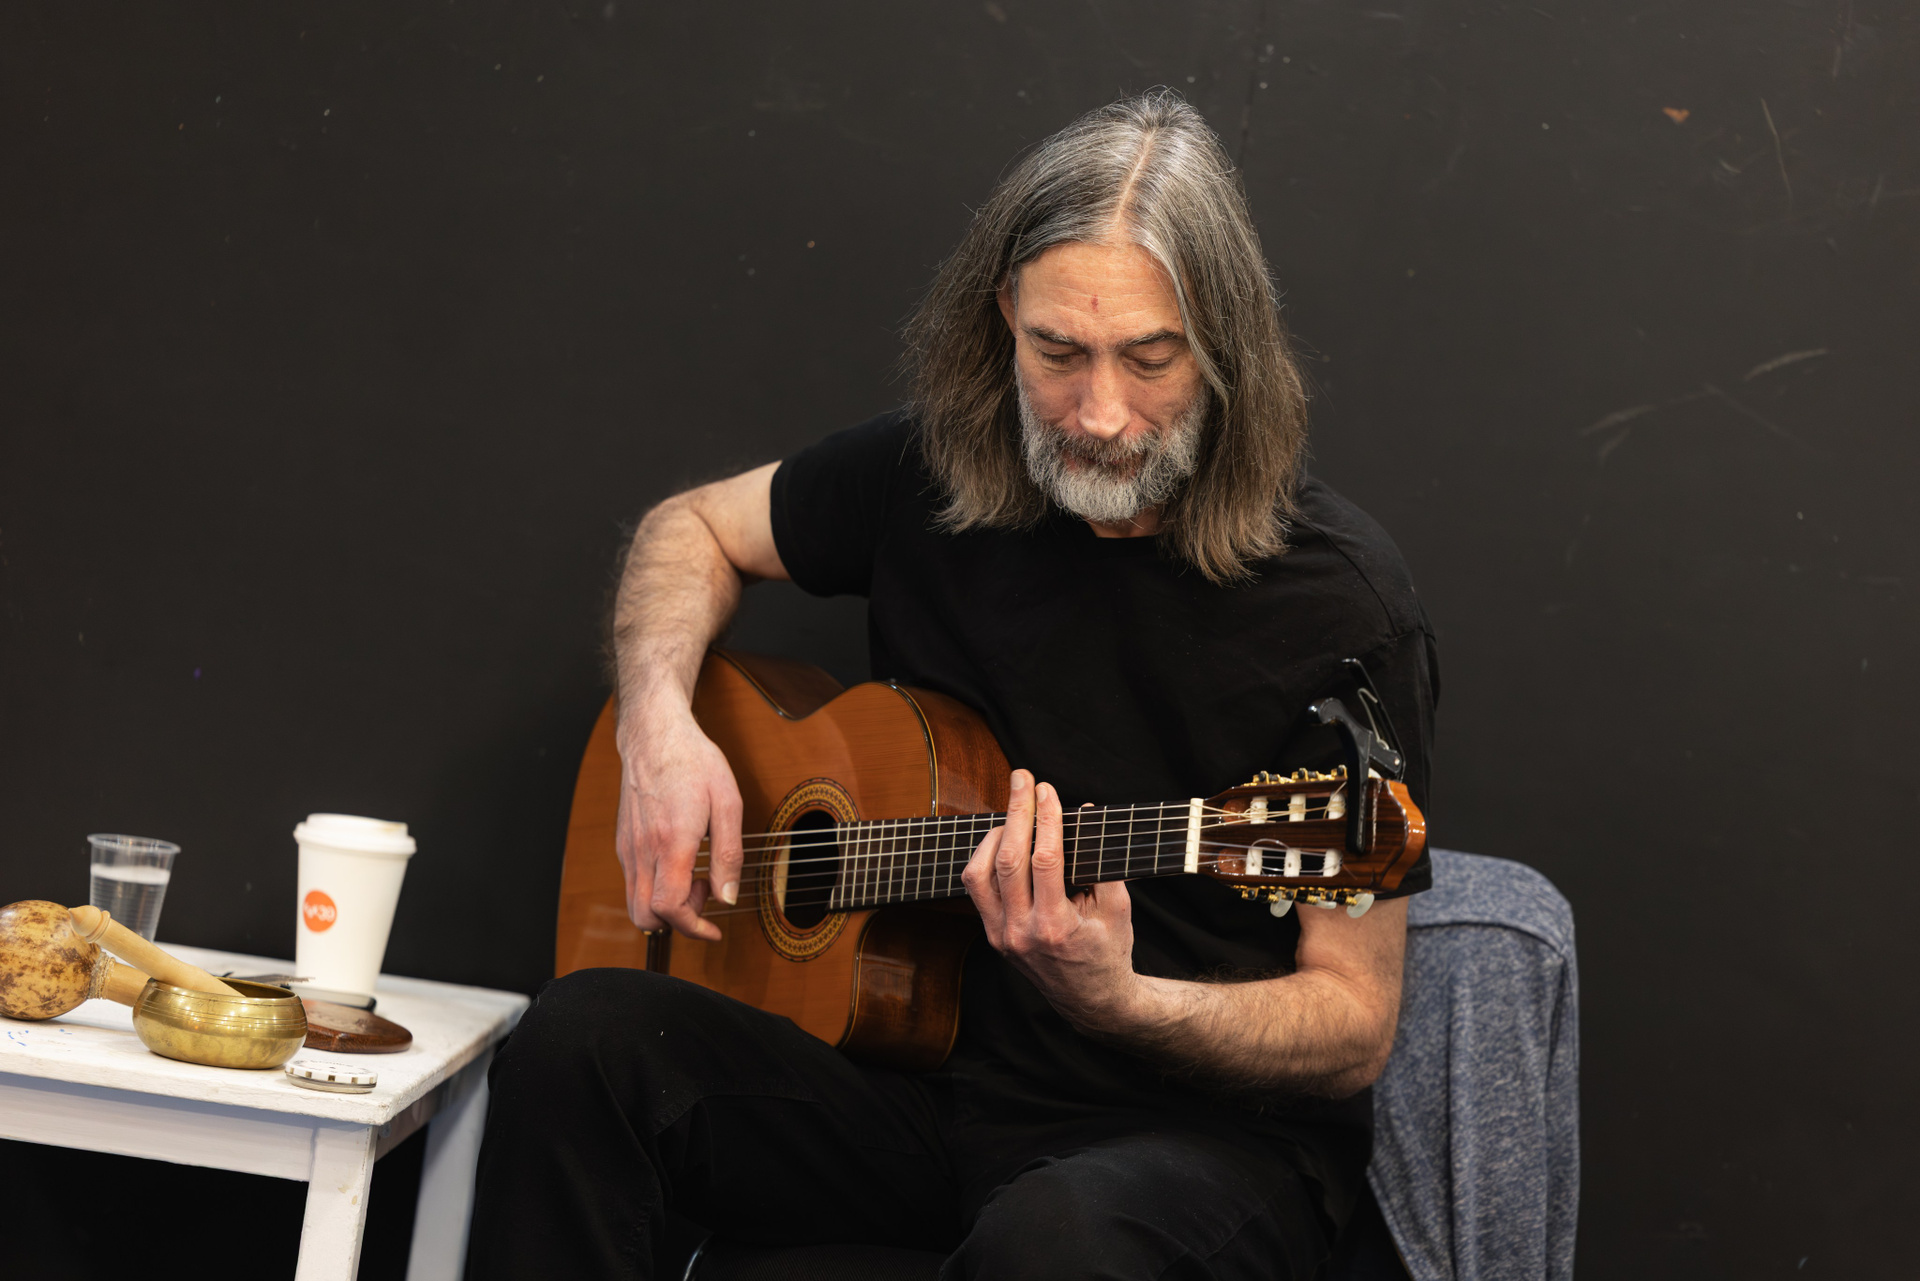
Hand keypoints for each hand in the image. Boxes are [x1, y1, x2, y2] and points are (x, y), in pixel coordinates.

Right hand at [614, 692, 742, 941]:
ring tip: (693, 876)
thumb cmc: (694, 762)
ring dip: (666, 907)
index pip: (669, 908)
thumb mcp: (728, 803)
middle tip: (703, 894)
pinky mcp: (622, 843)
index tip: (714, 930)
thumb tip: (727, 897)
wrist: (654, 735)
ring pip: (635, 904)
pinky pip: (633, 883)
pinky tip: (678, 864)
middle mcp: (642, 850)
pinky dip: (655, 889)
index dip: (693, 929)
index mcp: (670, 842)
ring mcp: (627, 848)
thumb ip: (729, 854)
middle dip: (678, 922)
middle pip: (645, 917)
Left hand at [961, 769, 1139, 1029]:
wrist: (1091, 999)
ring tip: (1014, 812)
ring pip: (979, 873)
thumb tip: (1083, 813)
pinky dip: (986, 858)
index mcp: (1055, 928)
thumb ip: (1102, 863)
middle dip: (1015, 812)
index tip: (1047, 789)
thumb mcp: (1117, 908)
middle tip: (1022, 778)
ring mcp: (1000, 936)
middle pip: (1007, 860)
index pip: (1044, 861)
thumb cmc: (1108, 950)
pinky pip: (977, 888)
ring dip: (994, 835)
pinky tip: (1003, 840)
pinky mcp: (992, 935)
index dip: (1045, 819)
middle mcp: (1020, 933)